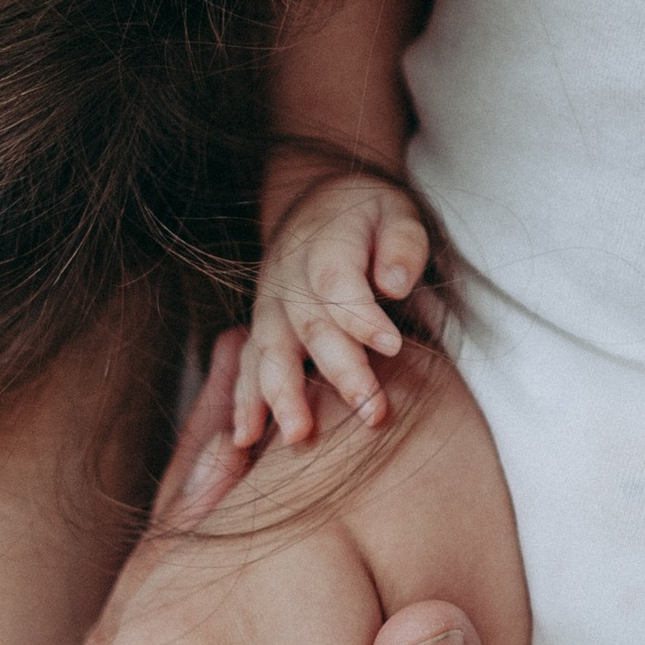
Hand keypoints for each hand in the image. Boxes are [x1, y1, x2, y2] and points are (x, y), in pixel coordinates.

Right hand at [237, 175, 430, 446]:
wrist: (318, 206)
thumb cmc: (369, 217)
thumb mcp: (397, 212)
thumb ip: (402, 244)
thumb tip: (394, 283)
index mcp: (325, 244)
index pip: (340, 282)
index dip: (362, 315)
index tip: (393, 345)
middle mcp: (288, 278)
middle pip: (310, 326)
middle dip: (339, 371)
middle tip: (369, 411)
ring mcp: (269, 306)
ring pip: (269, 351)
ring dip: (281, 395)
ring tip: (297, 435)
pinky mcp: (262, 329)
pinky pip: (246, 365)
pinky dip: (242, 401)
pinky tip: (244, 438)